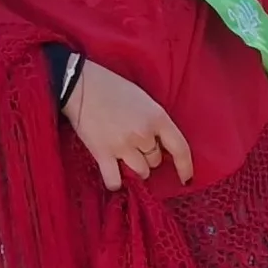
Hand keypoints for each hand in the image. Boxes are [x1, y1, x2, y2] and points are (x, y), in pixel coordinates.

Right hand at [63, 64, 190, 190]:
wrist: (81, 84)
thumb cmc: (113, 87)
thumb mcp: (144, 100)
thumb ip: (154, 121)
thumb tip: (158, 144)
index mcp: (157, 117)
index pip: (180, 148)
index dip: (185, 166)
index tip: (186, 178)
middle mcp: (143, 134)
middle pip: (156, 160)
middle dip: (149, 156)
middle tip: (134, 143)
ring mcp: (123, 145)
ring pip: (141, 172)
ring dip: (135, 168)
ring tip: (124, 155)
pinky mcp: (102, 153)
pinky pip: (114, 181)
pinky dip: (115, 182)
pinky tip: (114, 176)